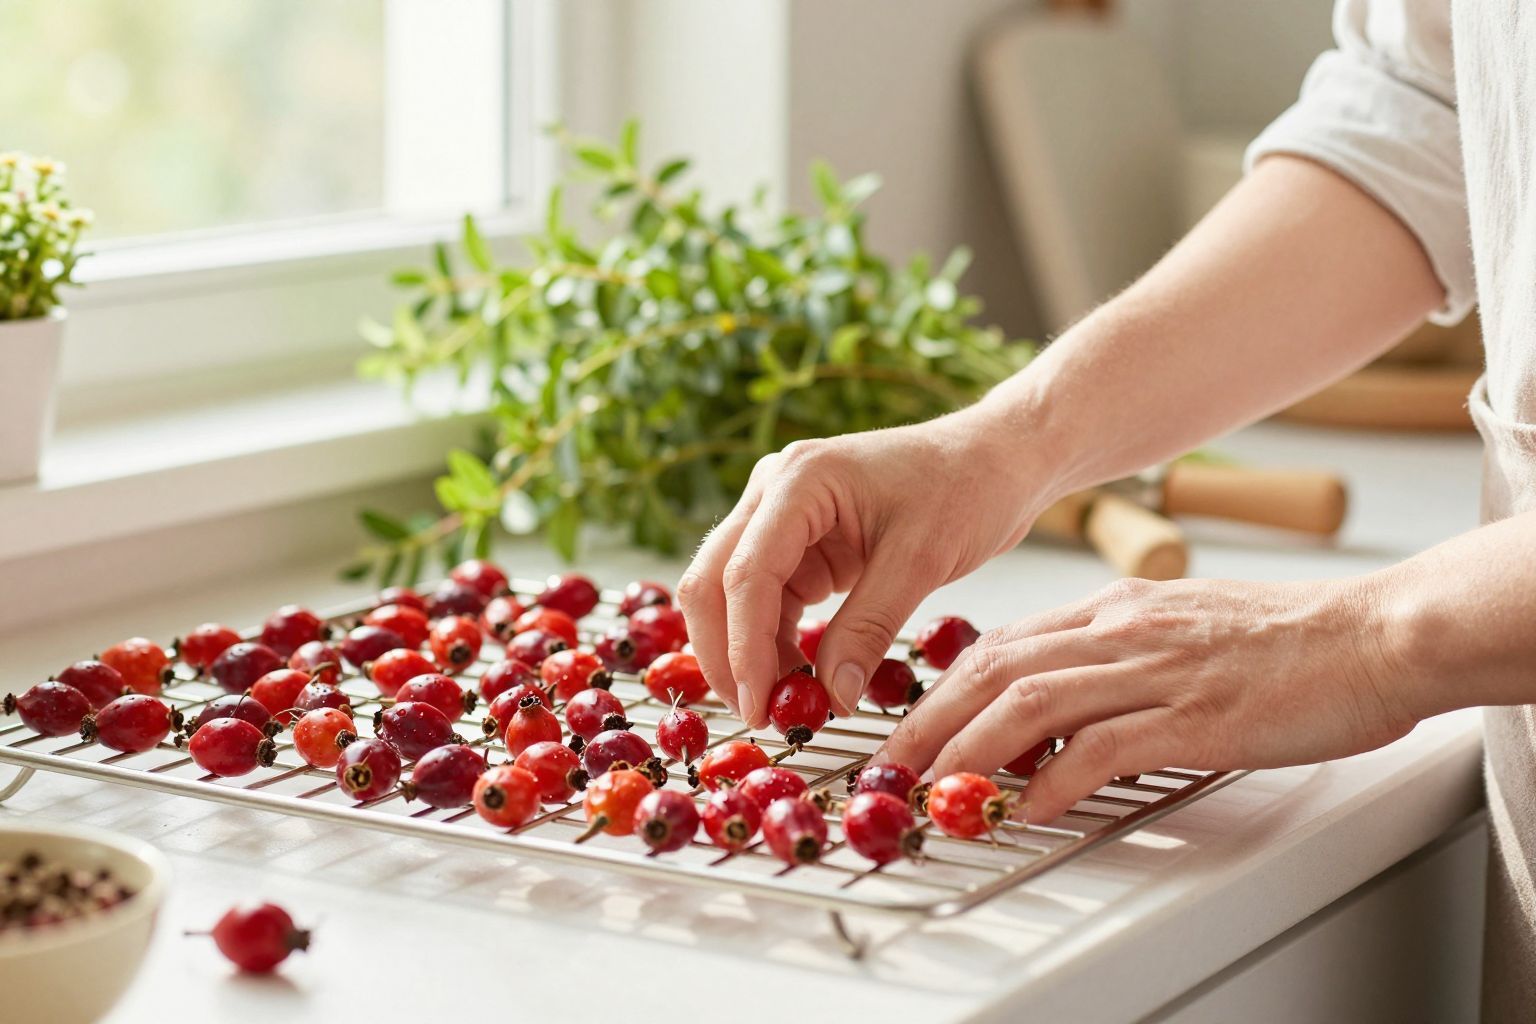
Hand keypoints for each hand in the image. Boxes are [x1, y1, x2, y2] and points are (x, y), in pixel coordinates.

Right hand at [678, 406, 1055, 727]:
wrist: (994, 460)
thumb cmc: (966, 488)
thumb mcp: (921, 560)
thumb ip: (869, 629)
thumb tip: (833, 697)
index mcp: (799, 480)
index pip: (746, 572)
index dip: (743, 646)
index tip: (759, 704)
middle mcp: (774, 491)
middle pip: (713, 581)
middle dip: (726, 653)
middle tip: (758, 714)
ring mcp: (780, 516)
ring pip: (731, 596)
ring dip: (748, 653)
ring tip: (785, 705)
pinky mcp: (798, 543)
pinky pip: (767, 600)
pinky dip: (773, 643)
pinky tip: (799, 679)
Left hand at [874, 575, 1418, 822]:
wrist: (1374, 634)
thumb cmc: (1288, 639)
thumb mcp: (1183, 626)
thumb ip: (1119, 654)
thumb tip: (1062, 705)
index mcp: (1117, 609)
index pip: (1005, 643)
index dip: (945, 689)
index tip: (912, 728)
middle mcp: (1123, 630)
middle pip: (997, 668)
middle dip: (932, 720)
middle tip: (893, 765)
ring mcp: (1158, 670)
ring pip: (1033, 702)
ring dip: (972, 750)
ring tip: (937, 790)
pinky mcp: (1197, 716)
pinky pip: (1107, 746)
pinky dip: (1058, 779)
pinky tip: (1032, 808)